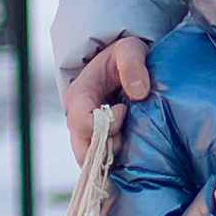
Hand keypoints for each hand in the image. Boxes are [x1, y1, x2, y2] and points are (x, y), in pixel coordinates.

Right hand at [65, 34, 150, 161]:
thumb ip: (133, 66)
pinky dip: (115, 165)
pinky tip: (133, 158)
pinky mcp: (97, 143)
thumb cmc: (123, 56)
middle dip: (107, 151)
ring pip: (91, 162)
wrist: (121, 64)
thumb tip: (139, 92)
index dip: (106, 124)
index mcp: (78, 97)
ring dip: (112, 159)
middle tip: (128, 136)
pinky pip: (100, 163)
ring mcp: (85, 134)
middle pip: (82, 151)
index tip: (125, 110)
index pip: (83, 124)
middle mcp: (76, 119)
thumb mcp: (129, 50)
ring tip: (132, 143)